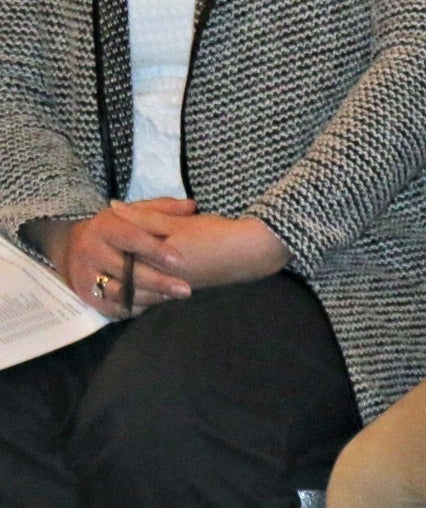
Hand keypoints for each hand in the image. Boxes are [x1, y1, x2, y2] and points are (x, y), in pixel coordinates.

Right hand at [38, 206, 193, 314]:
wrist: (74, 247)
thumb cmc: (115, 228)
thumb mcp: (134, 212)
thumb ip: (163, 209)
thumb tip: (191, 206)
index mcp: (104, 227)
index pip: (131, 238)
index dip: (155, 249)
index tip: (179, 260)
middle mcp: (90, 251)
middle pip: (125, 270)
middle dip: (158, 281)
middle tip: (185, 289)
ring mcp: (85, 275)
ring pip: (118, 291)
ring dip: (148, 297)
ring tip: (173, 297)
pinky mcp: (85, 296)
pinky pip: (110, 307)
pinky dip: (133, 307)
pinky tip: (153, 304)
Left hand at [101, 202, 289, 289]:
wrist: (249, 253)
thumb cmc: (214, 234)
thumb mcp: (180, 221)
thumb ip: (146, 215)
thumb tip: (113, 208)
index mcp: (155, 255)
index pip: (122, 249)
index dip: (108, 238)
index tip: (97, 228)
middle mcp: (158, 276)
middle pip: (124, 272)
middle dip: (109, 265)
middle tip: (95, 256)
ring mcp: (169, 286)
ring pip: (134, 289)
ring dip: (119, 284)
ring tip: (105, 275)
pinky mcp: (180, 291)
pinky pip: (149, 299)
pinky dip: (138, 296)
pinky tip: (133, 291)